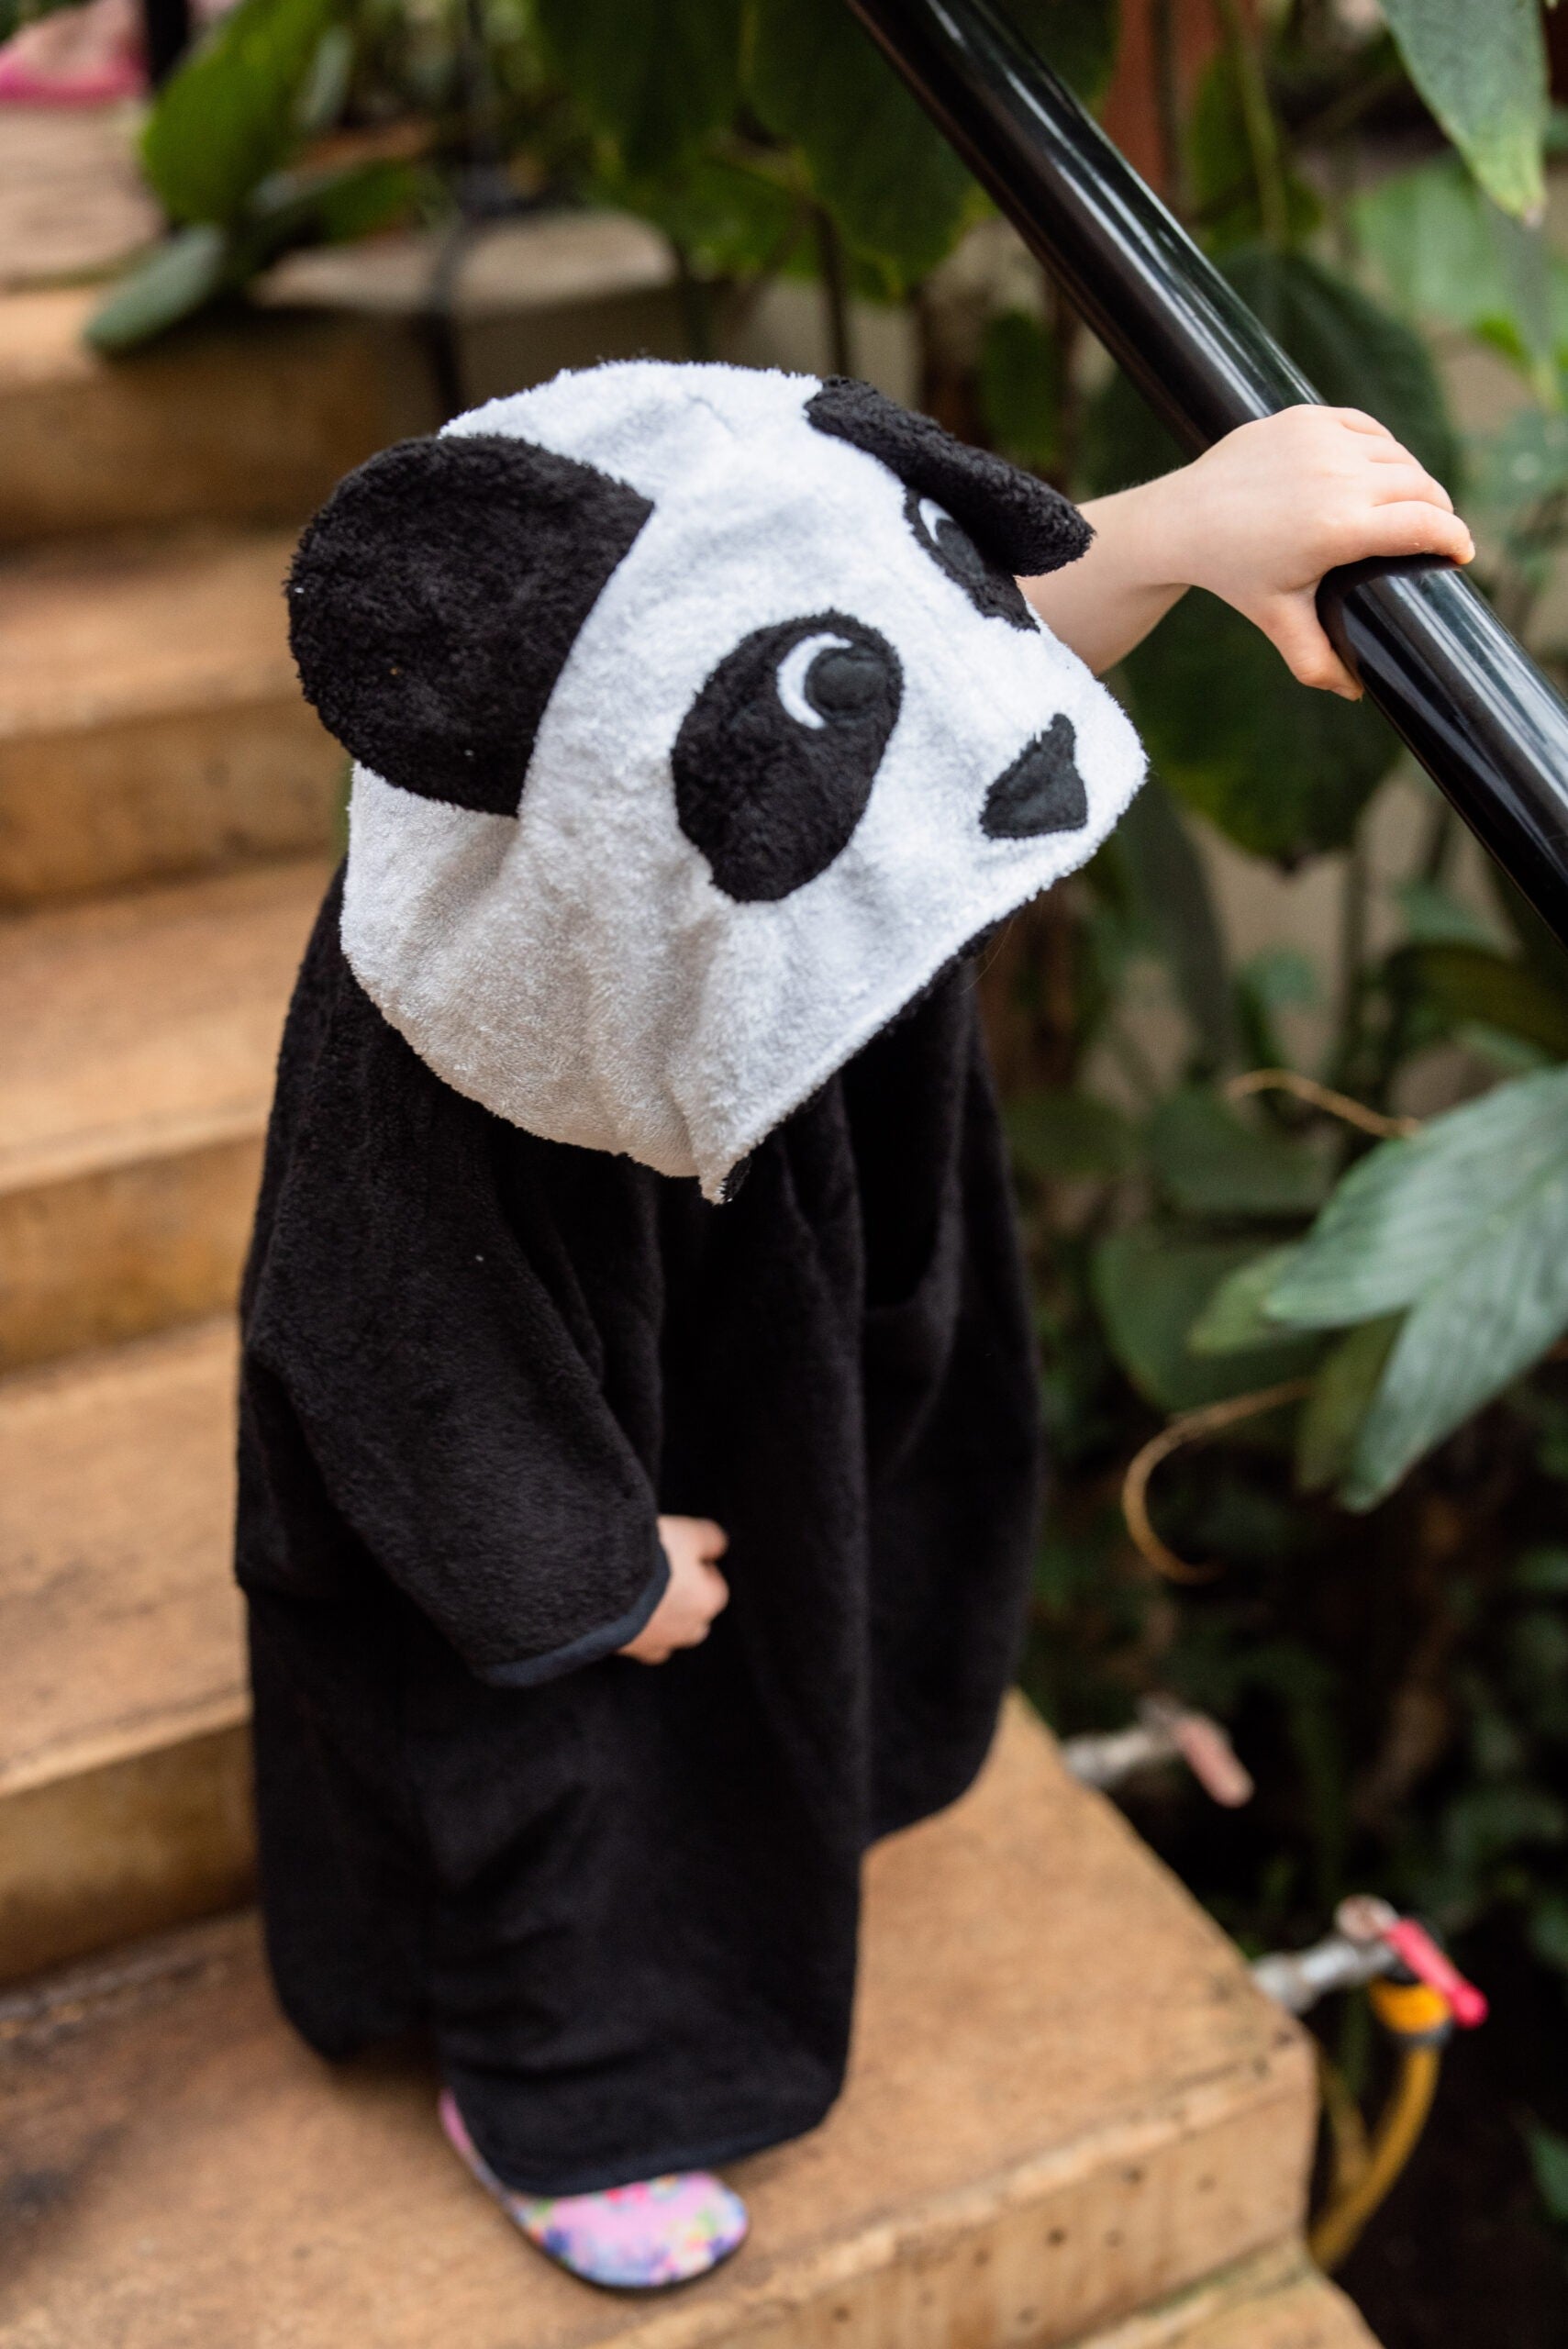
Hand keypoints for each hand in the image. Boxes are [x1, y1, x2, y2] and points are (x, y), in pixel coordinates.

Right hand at [619, 1515, 729, 1662]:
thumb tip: (718, 1546)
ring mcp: (658, 1643)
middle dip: (685, 1600)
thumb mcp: (689, 1533)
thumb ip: (711, 1540)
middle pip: (695, 1617)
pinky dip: (637, 1632)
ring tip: (642, 1595)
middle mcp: (688, 1629)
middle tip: (663, 1574)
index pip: (715, 1586)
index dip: (699, 1567)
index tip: (682, 1553)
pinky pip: (639, 1645)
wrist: (603, 1582)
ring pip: (669, 1635)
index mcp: (708, 1601)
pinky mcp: (629, 1650)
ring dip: (662, 1620)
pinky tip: (624, 1613)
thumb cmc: (652, 1558)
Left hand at [1140, 405, 1473, 698]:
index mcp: (1339, 527)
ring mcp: (1321, 440)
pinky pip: (1366, 428)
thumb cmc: (1233, 573)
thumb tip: (1356, 692)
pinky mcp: (1306, 417)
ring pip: (1396, 454)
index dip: (1455, 537)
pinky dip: (1380, 449)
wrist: (1182, 520)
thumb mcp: (1278, 619)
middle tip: (1437, 531)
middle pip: (1420, 486)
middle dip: (1437, 509)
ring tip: (1411, 503)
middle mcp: (1336, 476)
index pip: (1426, 522)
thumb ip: (1317, 661)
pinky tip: (1382, 469)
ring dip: (1411, 478)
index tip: (1462, 552)